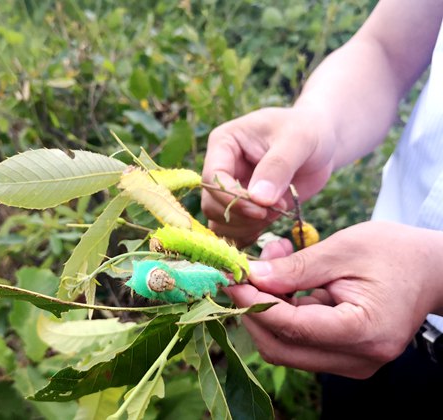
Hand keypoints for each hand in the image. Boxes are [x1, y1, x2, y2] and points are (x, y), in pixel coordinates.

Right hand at [201, 106, 334, 246]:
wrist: (322, 142)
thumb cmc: (308, 130)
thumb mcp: (297, 140)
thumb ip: (277, 167)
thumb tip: (258, 199)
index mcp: (223, 144)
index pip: (212, 178)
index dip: (232, 198)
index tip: (261, 210)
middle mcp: (221, 168)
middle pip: (211, 204)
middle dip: (242, 215)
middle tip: (276, 211)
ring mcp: (230, 190)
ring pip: (220, 222)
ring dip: (246, 227)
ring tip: (277, 214)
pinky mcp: (243, 208)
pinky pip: (234, 231)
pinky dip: (249, 236)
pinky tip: (270, 226)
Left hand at [225, 221, 442, 377]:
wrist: (431, 270)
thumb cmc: (394, 253)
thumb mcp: (343, 250)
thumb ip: (296, 268)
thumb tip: (251, 277)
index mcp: (362, 332)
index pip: (290, 327)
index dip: (253, 303)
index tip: (231, 278)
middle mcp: (356, 359)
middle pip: (281, 347)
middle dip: (254, 309)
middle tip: (246, 270)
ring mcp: (350, 362)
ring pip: (285, 345)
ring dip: (267, 306)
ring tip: (273, 261)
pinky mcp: (343, 355)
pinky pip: (300, 340)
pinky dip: (284, 310)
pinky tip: (286, 278)